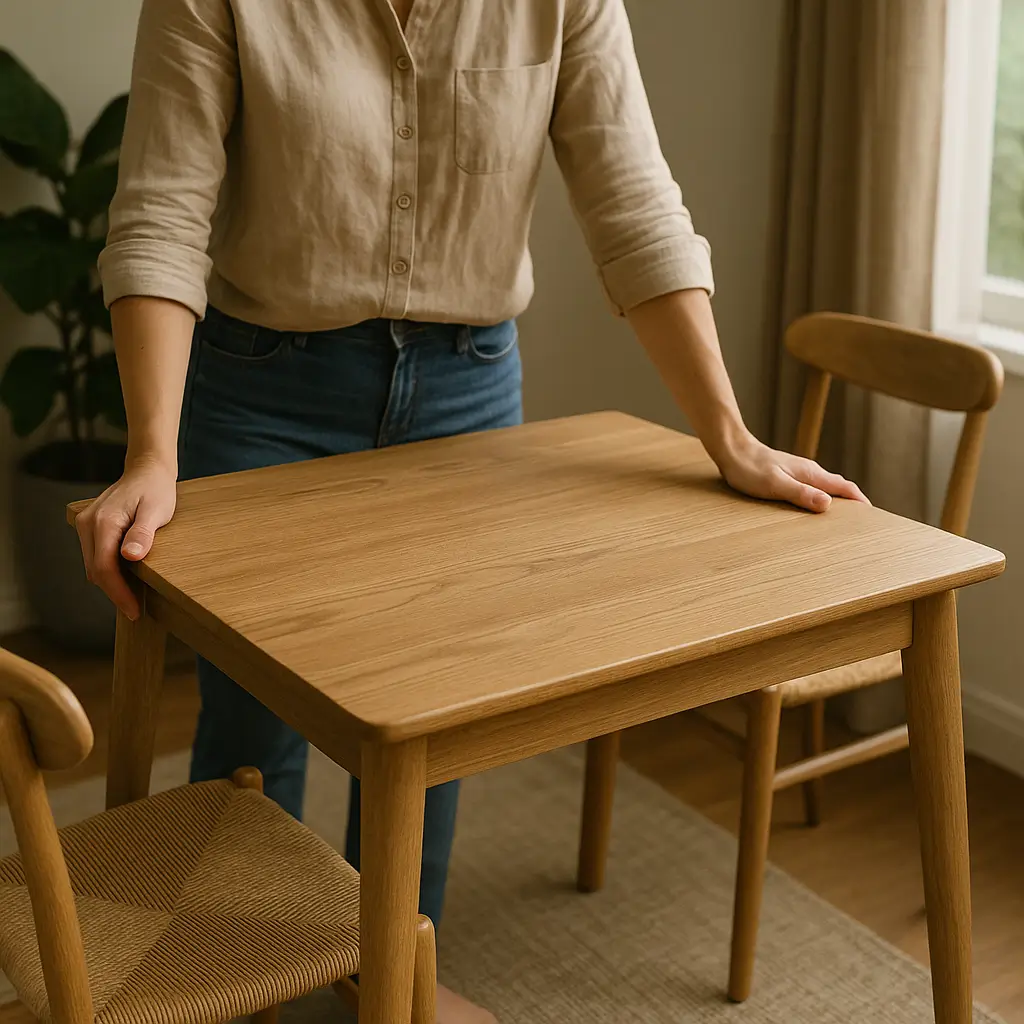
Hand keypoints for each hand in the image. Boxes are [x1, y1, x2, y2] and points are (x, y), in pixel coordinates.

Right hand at [75, 456, 176, 619]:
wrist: (147, 470)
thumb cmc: (156, 490)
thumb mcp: (156, 510)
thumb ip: (143, 533)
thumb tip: (130, 556)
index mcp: (103, 522)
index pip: (104, 568)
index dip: (118, 593)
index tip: (133, 611)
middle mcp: (88, 524)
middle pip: (95, 570)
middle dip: (114, 592)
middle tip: (135, 610)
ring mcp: (86, 525)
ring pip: (93, 565)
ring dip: (110, 583)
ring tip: (132, 598)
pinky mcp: (90, 527)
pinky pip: (95, 556)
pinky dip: (108, 570)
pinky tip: (124, 578)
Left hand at [714, 431, 868, 512]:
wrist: (733, 450)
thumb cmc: (749, 468)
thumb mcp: (775, 484)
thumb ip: (801, 493)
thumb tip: (828, 504)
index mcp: (811, 474)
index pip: (845, 488)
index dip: (861, 502)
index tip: (874, 518)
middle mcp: (810, 472)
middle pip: (839, 488)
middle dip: (854, 505)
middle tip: (863, 525)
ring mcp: (800, 473)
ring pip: (826, 488)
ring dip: (837, 502)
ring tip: (843, 522)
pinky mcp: (789, 476)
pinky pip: (812, 489)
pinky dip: (820, 500)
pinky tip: (814, 510)